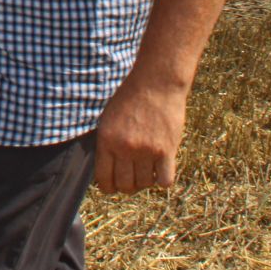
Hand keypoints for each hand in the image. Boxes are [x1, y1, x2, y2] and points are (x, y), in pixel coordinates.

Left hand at [93, 72, 188, 192]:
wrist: (156, 82)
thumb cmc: (130, 97)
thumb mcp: (108, 118)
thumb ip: (106, 143)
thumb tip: (106, 169)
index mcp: (107, 140)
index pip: (104, 179)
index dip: (108, 187)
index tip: (113, 186)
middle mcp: (125, 149)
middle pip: (125, 185)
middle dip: (127, 186)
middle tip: (132, 178)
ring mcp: (147, 151)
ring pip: (144, 184)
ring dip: (145, 181)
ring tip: (147, 169)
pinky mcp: (166, 150)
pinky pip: (165, 180)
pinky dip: (163, 179)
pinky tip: (162, 168)